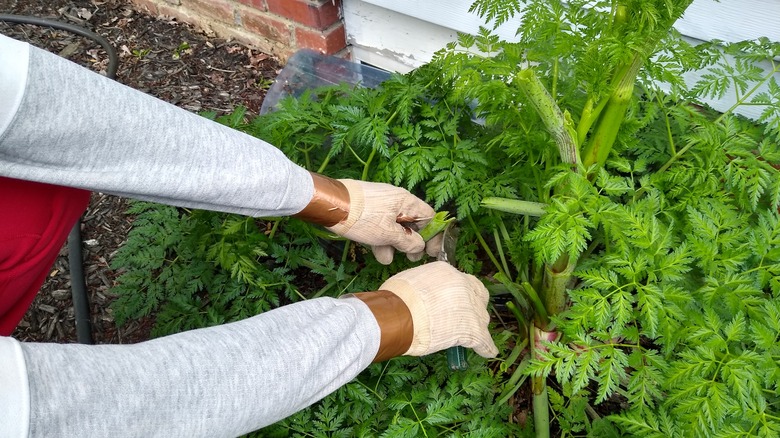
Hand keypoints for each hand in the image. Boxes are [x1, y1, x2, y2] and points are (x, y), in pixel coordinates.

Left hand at [328, 179, 438, 264]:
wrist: (330, 204)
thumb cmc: (361, 217)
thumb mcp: (387, 234)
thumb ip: (407, 241)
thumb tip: (418, 246)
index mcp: (405, 201)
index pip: (428, 217)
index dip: (432, 235)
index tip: (431, 251)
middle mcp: (396, 200)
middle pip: (411, 222)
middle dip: (411, 242)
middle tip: (411, 258)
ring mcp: (381, 204)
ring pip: (394, 226)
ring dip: (393, 243)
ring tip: (387, 258)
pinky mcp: (367, 209)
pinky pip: (380, 224)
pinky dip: (381, 238)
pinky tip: (377, 252)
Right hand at [380, 261, 497, 357]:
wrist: (400, 316)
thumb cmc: (397, 300)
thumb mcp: (411, 281)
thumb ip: (423, 286)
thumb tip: (419, 292)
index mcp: (448, 273)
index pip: (462, 281)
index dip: (461, 292)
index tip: (456, 299)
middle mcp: (464, 286)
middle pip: (477, 296)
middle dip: (473, 306)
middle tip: (464, 315)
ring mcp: (471, 308)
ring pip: (481, 317)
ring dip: (476, 325)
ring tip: (471, 334)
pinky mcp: (473, 330)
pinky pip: (484, 340)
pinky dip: (485, 347)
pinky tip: (487, 351)